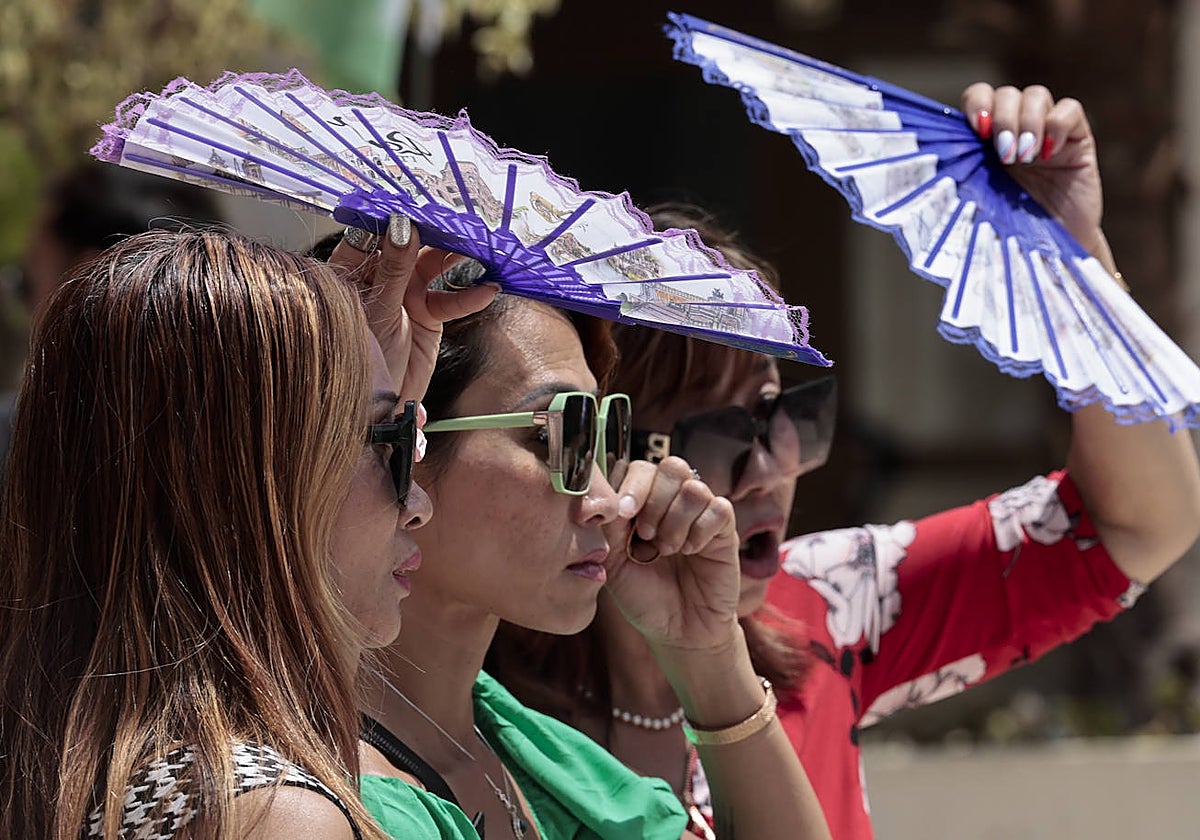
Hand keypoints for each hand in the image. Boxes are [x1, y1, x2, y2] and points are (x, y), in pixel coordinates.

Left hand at [328, 214, 497, 400]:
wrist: (375, 407)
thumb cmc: (359, 357)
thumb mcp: (376, 309)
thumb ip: (392, 267)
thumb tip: (402, 226)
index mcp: (353, 270)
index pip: (375, 232)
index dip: (398, 217)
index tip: (421, 206)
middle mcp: (379, 277)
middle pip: (410, 244)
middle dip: (435, 233)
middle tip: (459, 222)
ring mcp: (404, 295)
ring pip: (433, 266)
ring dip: (457, 257)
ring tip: (480, 248)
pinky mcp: (427, 315)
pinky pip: (450, 300)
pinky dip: (469, 296)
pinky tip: (487, 290)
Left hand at [602, 456, 740, 652]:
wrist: (677, 631)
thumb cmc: (644, 596)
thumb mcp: (615, 563)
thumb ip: (610, 527)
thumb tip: (611, 496)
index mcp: (643, 504)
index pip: (639, 468)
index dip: (631, 484)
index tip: (623, 513)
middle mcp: (673, 503)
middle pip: (670, 467)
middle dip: (654, 498)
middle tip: (645, 534)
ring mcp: (700, 514)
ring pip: (694, 487)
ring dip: (676, 520)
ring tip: (667, 550)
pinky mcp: (724, 531)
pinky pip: (719, 508)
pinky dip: (700, 530)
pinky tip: (691, 551)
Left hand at [962, 83, 1109, 264]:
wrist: (1050, 253)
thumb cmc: (1008, 230)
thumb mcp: (976, 202)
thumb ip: (959, 179)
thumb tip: (927, 167)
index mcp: (986, 140)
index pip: (979, 97)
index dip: (978, 103)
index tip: (977, 129)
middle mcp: (1016, 129)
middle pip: (1007, 94)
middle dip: (1003, 118)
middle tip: (1005, 155)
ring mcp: (1047, 131)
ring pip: (1036, 95)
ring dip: (1027, 121)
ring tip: (1025, 158)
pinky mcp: (1077, 139)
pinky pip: (1069, 109)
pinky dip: (1057, 123)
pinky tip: (1049, 154)